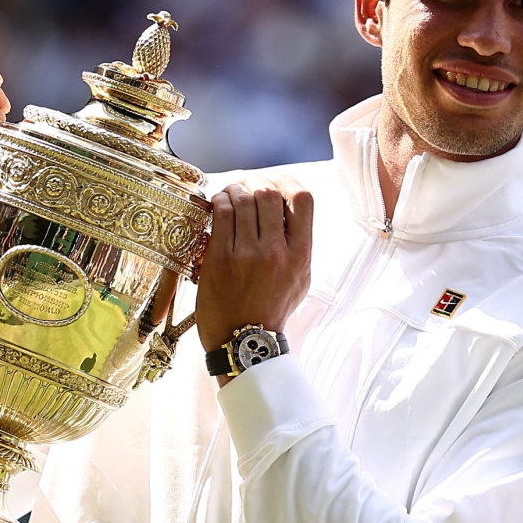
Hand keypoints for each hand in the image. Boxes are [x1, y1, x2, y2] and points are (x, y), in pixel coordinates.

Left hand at [195, 175, 312, 381]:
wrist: (244, 340)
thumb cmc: (272, 308)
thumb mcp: (300, 278)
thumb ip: (299, 245)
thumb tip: (289, 211)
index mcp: (301, 255)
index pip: (303, 199)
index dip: (288, 181)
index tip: (276, 182)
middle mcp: (277, 252)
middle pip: (269, 193)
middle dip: (256, 182)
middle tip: (247, 186)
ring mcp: (248, 254)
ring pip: (243, 199)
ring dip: (235, 189)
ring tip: (231, 193)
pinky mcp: (221, 258)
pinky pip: (221, 213)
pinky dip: (219, 200)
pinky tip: (219, 204)